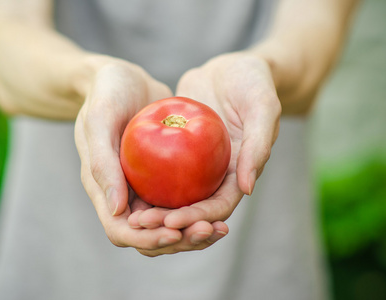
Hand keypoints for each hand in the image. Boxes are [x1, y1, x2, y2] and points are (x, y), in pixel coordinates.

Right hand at [75, 60, 228, 255]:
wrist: (122, 75)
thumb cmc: (106, 92)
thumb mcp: (100, 118)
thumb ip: (102, 162)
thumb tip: (117, 210)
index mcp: (104, 189)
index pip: (122, 230)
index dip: (147, 238)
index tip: (175, 230)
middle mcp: (125, 193)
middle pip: (150, 234)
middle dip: (179, 240)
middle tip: (210, 231)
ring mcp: (145, 185)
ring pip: (170, 221)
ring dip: (193, 230)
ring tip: (220, 228)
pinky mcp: (164, 174)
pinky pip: (183, 198)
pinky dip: (200, 207)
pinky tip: (224, 202)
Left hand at [128, 52, 280, 231]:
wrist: (232, 67)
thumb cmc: (253, 83)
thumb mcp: (262, 107)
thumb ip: (259, 145)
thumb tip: (246, 188)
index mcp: (239, 174)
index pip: (218, 207)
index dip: (196, 219)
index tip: (170, 221)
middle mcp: (216, 174)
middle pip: (192, 208)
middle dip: (169, 222)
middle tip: (141, 222)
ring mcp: (196, 164)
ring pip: (174, 195)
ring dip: (154, 208)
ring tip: (129, 214)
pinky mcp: (178, 150)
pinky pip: (161, 169)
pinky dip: (146, 180)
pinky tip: (122, 182)